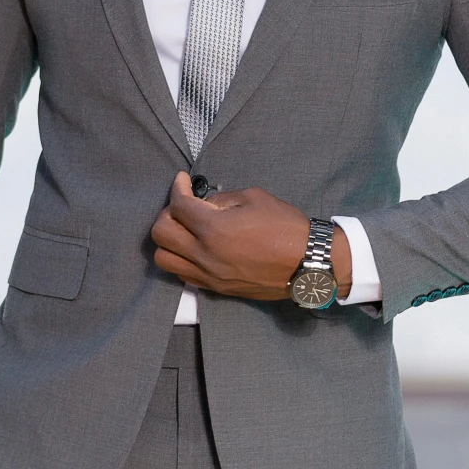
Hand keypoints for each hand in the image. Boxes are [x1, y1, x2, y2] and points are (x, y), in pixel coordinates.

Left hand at [149, 172, 350, 298]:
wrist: (307, 263)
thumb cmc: (285, 226)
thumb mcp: (254, 198)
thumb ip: (221, 199)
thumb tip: (203, 204)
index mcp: (214, 229)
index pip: (178, 206)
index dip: (178, 188)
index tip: (183, 181)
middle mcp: (204, 254)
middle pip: (160, 233)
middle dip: (167, 213)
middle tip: (183, 205)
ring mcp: (208, 274)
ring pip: (164, 259)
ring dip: (169, 240)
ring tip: (185, 230)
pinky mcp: (215, 287)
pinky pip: (182, 274)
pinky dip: (181, 258)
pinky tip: (196, 248)